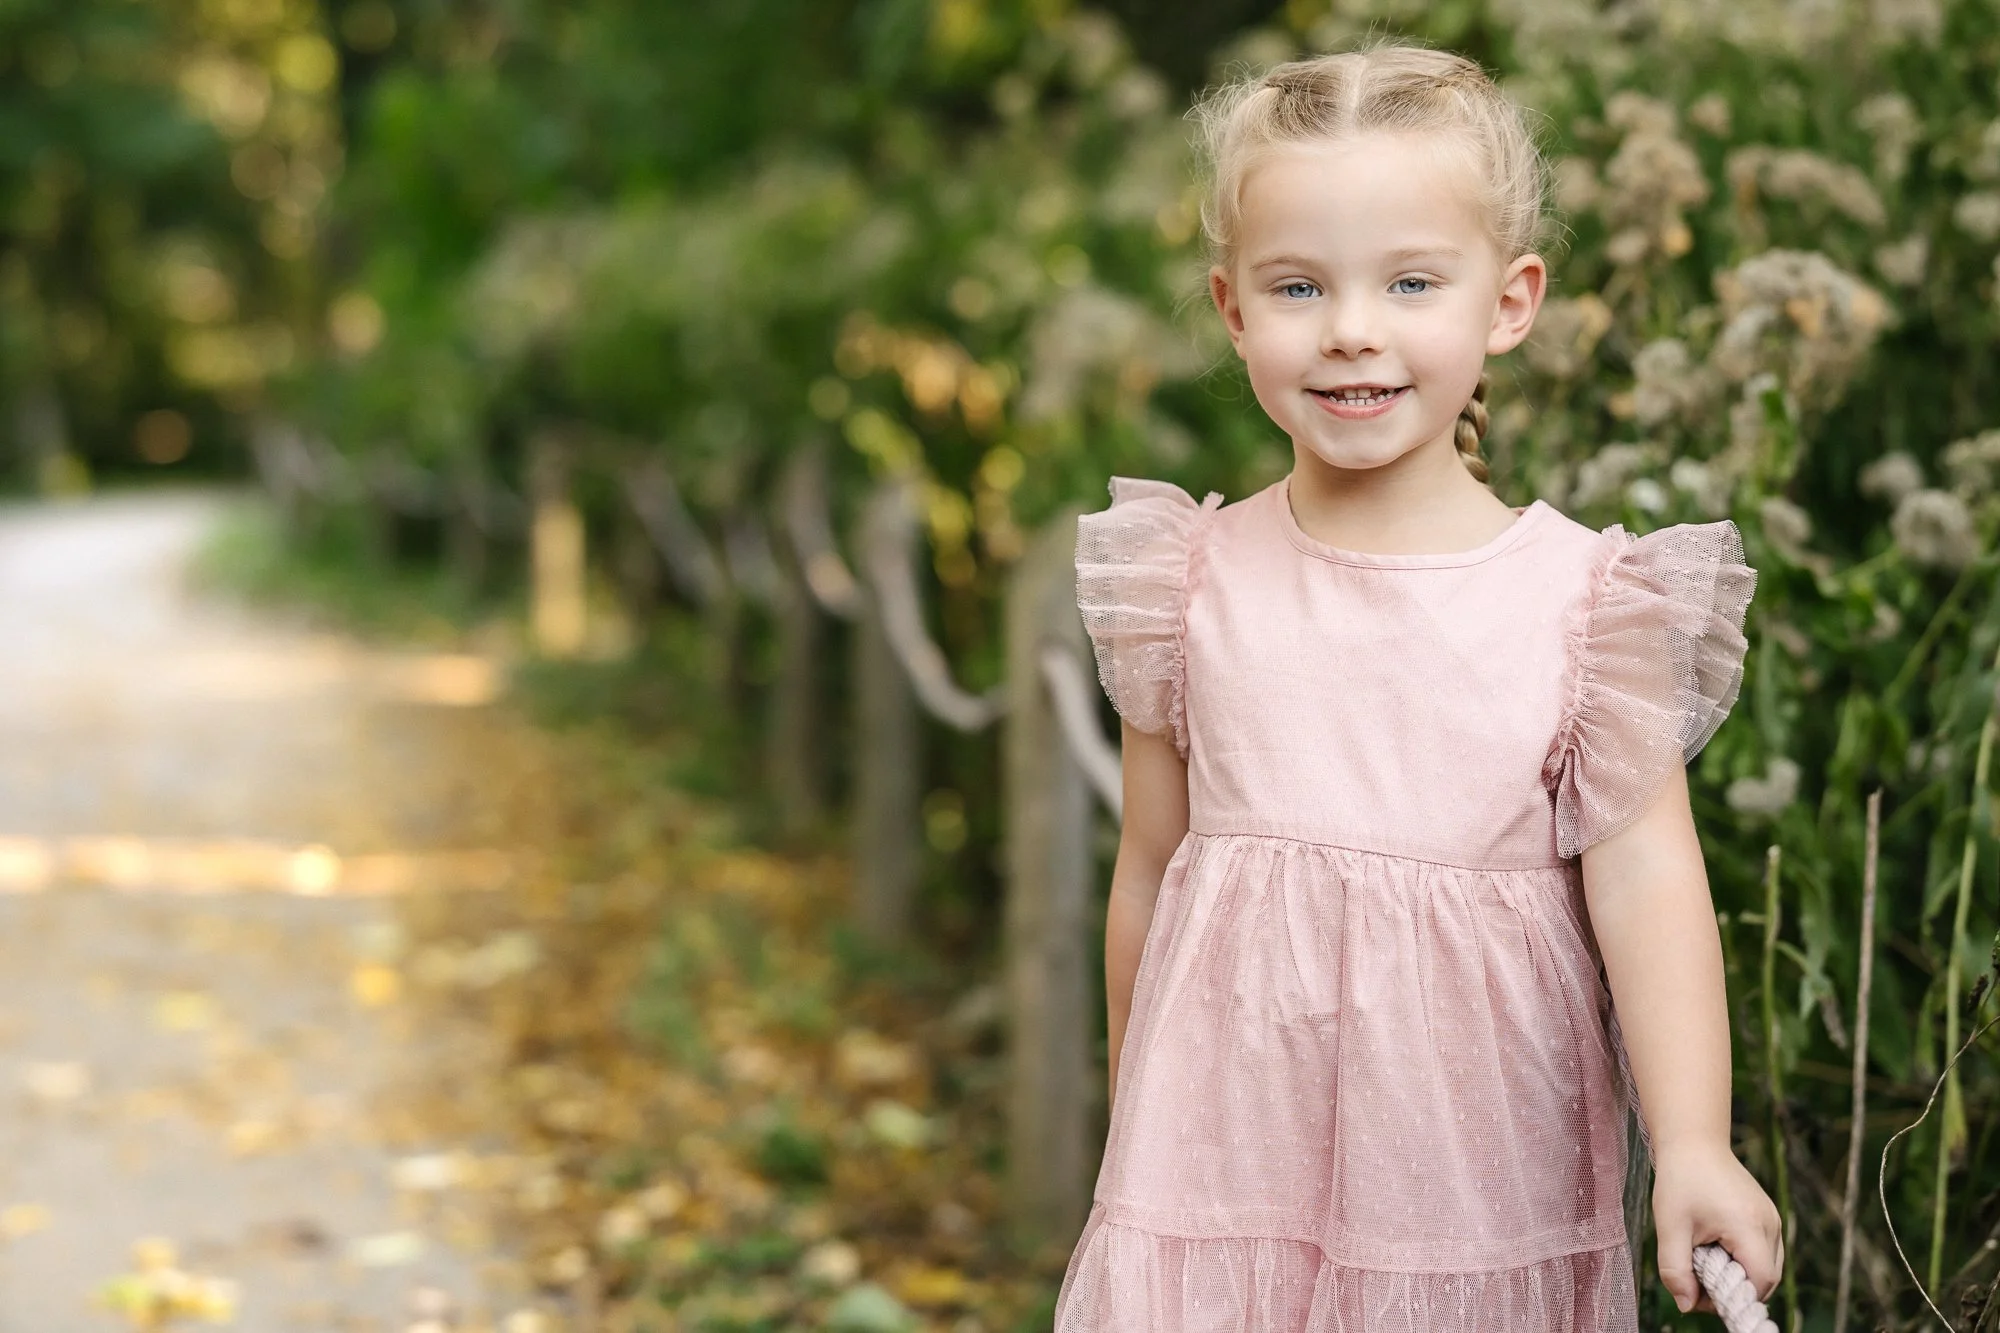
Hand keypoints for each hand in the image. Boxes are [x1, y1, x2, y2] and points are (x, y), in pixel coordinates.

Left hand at [1651, 1140, 1782, 1314]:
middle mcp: (1770, 1223)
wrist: (1694, 1142)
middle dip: (1735, 1289)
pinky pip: (1764, 1251)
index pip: (1759, 1281)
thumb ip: (1676, 1270)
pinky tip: (1715, 1246)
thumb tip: (1687, 1306)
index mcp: (1749, 1225)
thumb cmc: (1680, 1180)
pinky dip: (1743, 1259)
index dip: (1733, 1298)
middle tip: (1698, 1280)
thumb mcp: (1669, 1226)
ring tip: (1704, 1259)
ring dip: (1739, 1274)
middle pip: (1767, 1279)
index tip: (1701, 1295)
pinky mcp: (1768, 1216)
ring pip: (1767, 1267)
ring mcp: (1773, 1218)